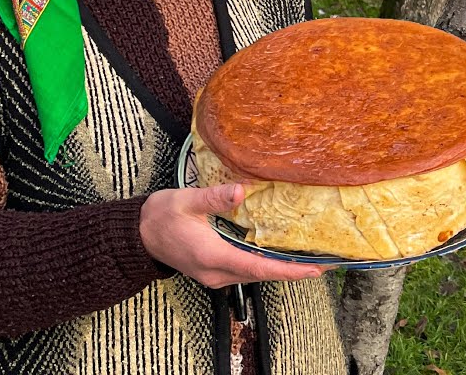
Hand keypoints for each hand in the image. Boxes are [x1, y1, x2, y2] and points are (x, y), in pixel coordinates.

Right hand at [140, 184, 329, 288]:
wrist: (136, 235)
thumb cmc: (160, 217)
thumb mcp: (185, 200)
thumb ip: (214, 197)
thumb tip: (241, 191)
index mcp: (213, 256)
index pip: (259, 268)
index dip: (289, 270)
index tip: (315, 270)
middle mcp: (217, 272)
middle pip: (263, 274)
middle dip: (295, 269)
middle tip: (329, 261)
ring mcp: (216, 274)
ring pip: (256, 274)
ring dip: (283, 268)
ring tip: (314, 258)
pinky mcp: (215, 270)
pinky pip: (247, 270)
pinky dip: (268, 264)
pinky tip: (283, 254)